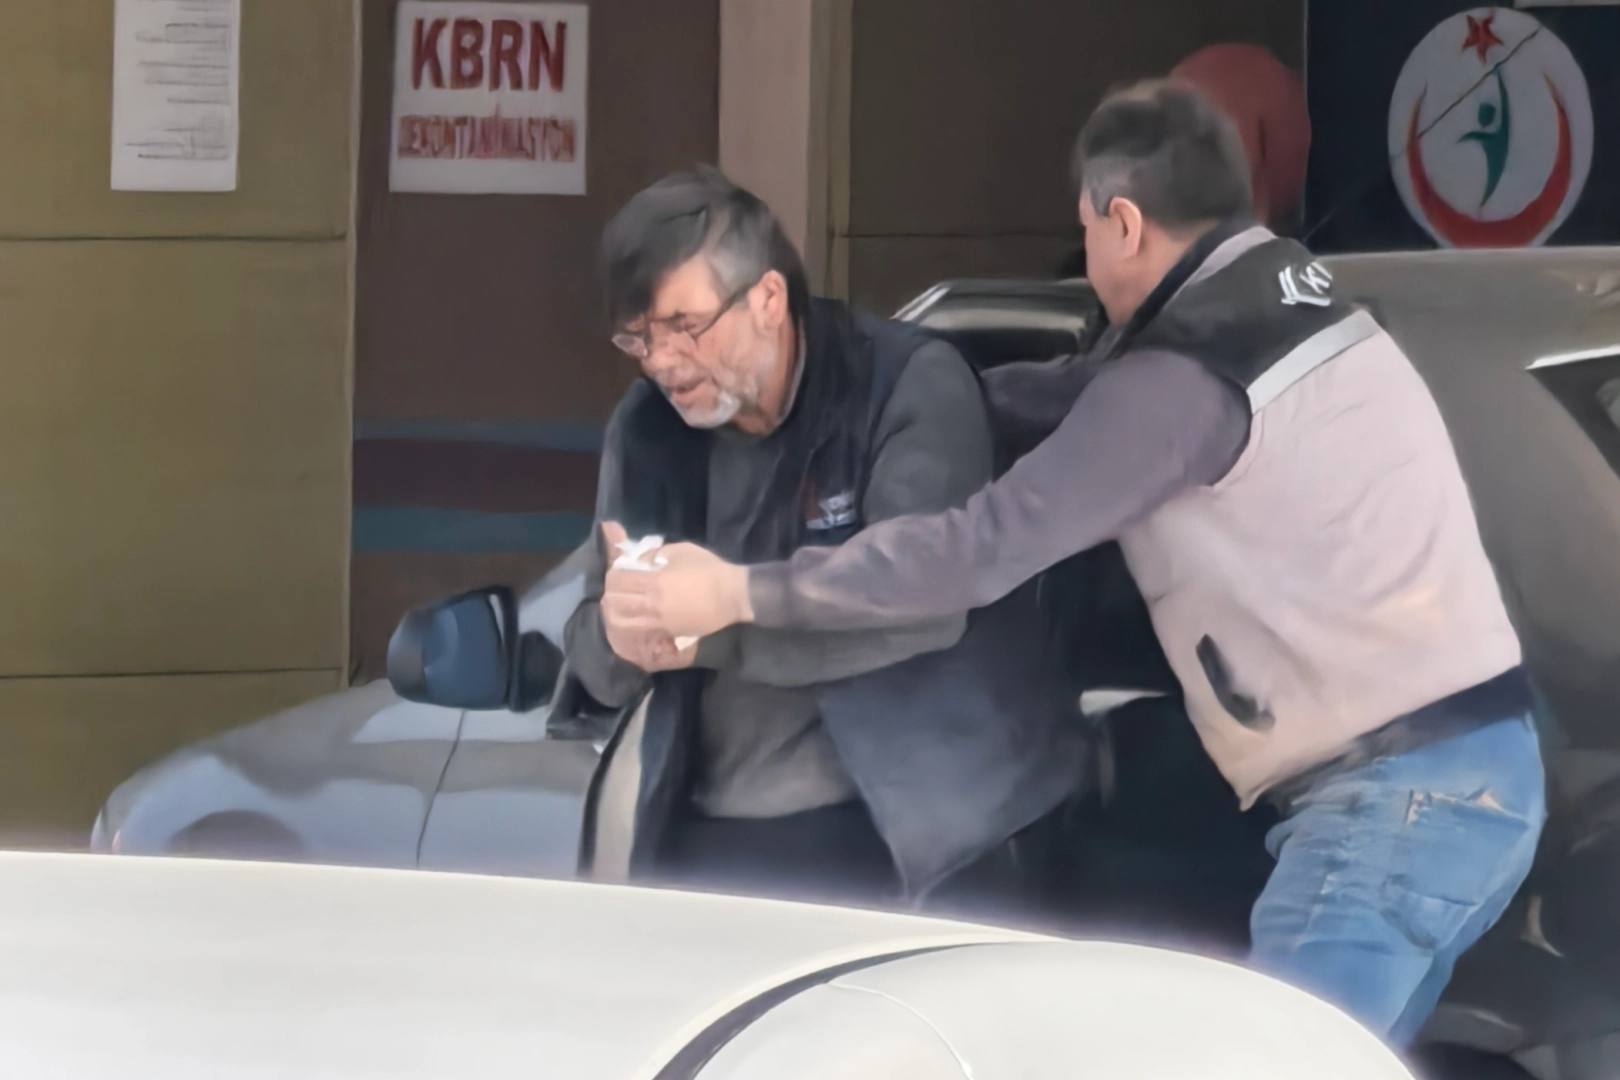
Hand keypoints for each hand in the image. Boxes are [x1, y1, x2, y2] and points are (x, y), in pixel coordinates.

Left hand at [596, 522, 695, 672]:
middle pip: (616, 603)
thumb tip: (639, 560)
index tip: (617, 572)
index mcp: (655, 581)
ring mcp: (659, 621)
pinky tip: (634, 617)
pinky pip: (640, 629)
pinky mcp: (668, 631)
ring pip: (623, 622)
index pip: (618, 581)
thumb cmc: (709, 569)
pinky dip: (632, 623)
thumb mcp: (681, 550)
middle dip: (612, 595)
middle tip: (617, 590)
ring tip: (622, 606)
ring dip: (617, 613)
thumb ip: (656, 553)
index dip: (613, 576)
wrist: (732, 595)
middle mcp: (653, 604)